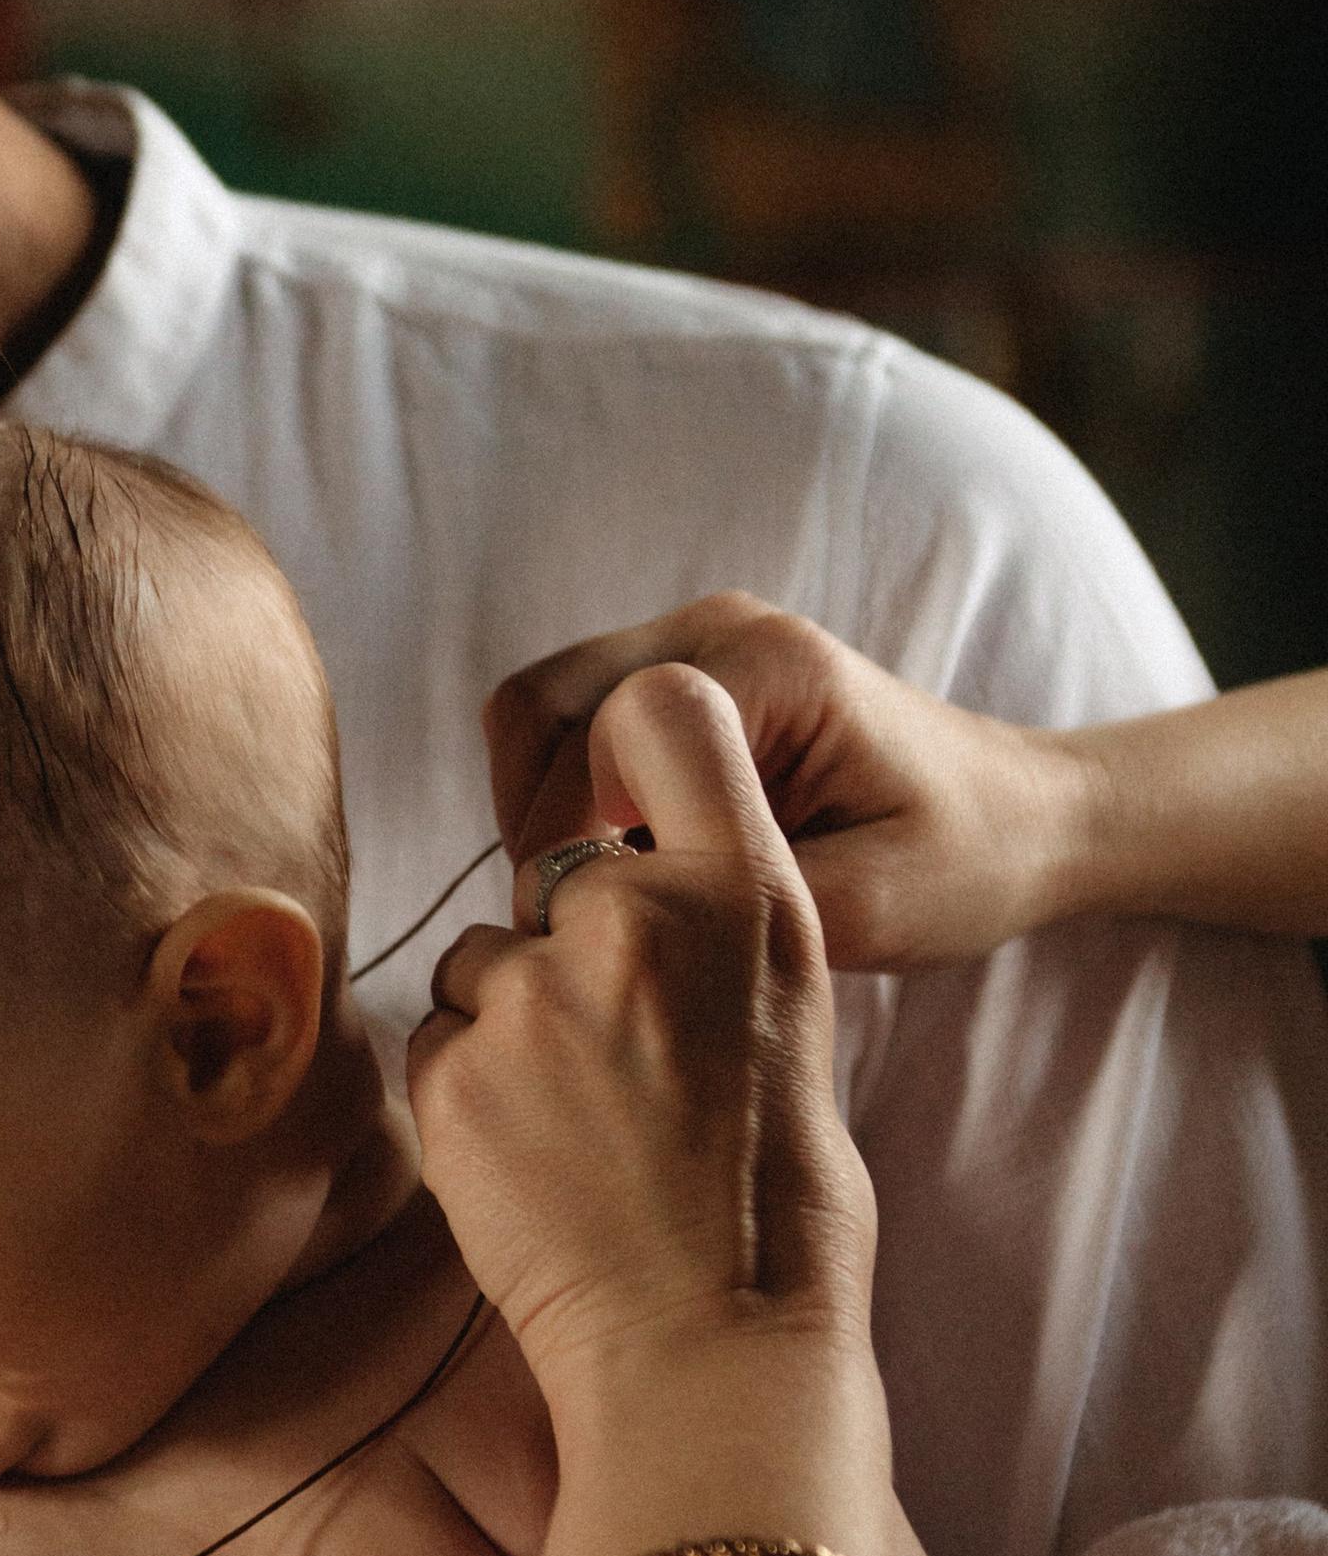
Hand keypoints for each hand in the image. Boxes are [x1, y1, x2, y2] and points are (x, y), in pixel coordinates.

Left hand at [413, 659, 878, 1401]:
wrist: (712, 1342)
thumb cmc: (769, 1202)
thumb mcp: (794, 1017)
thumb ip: (713, 922)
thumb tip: (627, 879)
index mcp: (748, 892)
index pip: (663, 709)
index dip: (626, 746)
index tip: (623, 811)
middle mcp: (637, 917)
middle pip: (555, 871)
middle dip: (570, 948)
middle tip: (626, 1067)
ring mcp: (536, 994)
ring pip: (483, 963)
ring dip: (514, 1028)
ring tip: (587, 1128)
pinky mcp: (454, 1070)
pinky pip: (438, 1043)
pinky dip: (473, 1096)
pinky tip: (540, 1164)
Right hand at [487, 594, 1079, 970]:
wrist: (1022, 820)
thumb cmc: (961, 862)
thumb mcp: (859, 909)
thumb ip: (727, 897)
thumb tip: (604, 908)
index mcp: (770, 668)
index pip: (596, 729)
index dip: (568, 837)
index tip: (590, 925)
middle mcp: (717, 629)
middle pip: (539, 705)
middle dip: (533, 820)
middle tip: (567, 920)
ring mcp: (693, 645)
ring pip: (537, 715)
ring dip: (539, 811)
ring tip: (590, 900)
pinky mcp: (680, 684)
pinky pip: (569, 732)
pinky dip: (563, 804)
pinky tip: (617, 875)